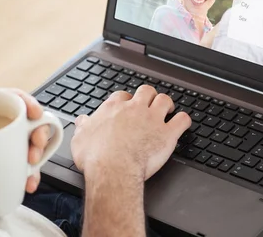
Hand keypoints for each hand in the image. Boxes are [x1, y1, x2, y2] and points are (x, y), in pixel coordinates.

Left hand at [0, 89, 49, 192]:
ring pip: (30, 144)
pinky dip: (30, 175)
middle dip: (39, 135)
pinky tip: (28, 184)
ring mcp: (3, 146)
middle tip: (33, 152)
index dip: (27, 102)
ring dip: (38, 157)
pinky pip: (24, 167)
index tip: (35, 114)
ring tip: (31, 172)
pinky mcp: (5, 165)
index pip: (11, 98)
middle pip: (27, 122)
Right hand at [71, 85, 190, 180]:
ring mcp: (152, 119)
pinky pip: (182, 120)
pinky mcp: (167, 134)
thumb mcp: (79, 139)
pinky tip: (182, 123)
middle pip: (146, 91)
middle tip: (150, 104)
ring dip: (167, 104)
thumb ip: (82, 127)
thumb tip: (82, 121)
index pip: (123, 95)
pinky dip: (183, 120)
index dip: (127, 100)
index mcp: (113, 108)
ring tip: (168, 110)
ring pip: (165, 100)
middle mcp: (134, 109)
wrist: (112, 171)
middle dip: (149, 96)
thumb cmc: (96, 157)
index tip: (127, 107)